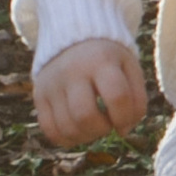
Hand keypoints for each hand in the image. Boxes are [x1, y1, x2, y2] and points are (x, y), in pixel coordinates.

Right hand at [33, 39, 148, 151]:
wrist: (73, 37)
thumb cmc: (109, 59)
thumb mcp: (130, 68)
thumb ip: (137, 100)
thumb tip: (123, 131)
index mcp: (101, 59)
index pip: (117, 96)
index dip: (125, 117)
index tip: (125, 121)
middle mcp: (72, 70)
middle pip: (85, 115)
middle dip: (102, 129)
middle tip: (107, 124)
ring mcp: (52, 84)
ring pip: (66, 127)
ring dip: (86, 137)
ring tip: (94, 127)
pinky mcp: (39, 95)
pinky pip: (49, 130)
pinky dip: (66, 139)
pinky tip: (78, 131)